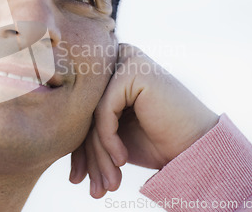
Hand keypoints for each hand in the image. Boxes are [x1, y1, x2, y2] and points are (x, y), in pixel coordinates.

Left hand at [69, 44, 217, 197]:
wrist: (198, 146)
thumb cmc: (156, 141)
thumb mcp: (113, 137)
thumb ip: (87, 130)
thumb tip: (54, 141)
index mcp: (109, 74)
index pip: (82, 111)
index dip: (79, 148)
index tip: (78, 178)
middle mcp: (115, 62)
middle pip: (86, 112)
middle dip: (88, 156)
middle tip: (93, 189)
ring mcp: (125, 62)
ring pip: (93, 114)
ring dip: (100, 156)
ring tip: (108, 186)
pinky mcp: (132, 70)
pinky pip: (104, 112)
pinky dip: (109, 140)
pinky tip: (122, 160)